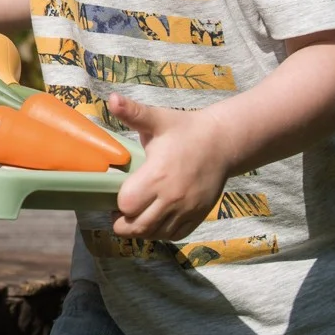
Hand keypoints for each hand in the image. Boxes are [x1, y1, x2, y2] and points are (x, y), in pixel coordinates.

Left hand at [109, 94, 231, 241]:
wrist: (222, 142)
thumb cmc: (185, 129)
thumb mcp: (158, 119)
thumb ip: (133, 112)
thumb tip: (112, 98)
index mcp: (157, 175)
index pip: (127, 204)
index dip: (116, 202)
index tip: (114, 193)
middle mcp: (172, 198)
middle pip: (138, 227)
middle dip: (123, 223)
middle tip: (117, 212)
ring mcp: (186, 210)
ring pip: (155, 234)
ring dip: (140, 230)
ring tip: (134, 217)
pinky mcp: (198, 216)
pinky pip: (174, 235)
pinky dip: (160, 233)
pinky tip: (153, 221)